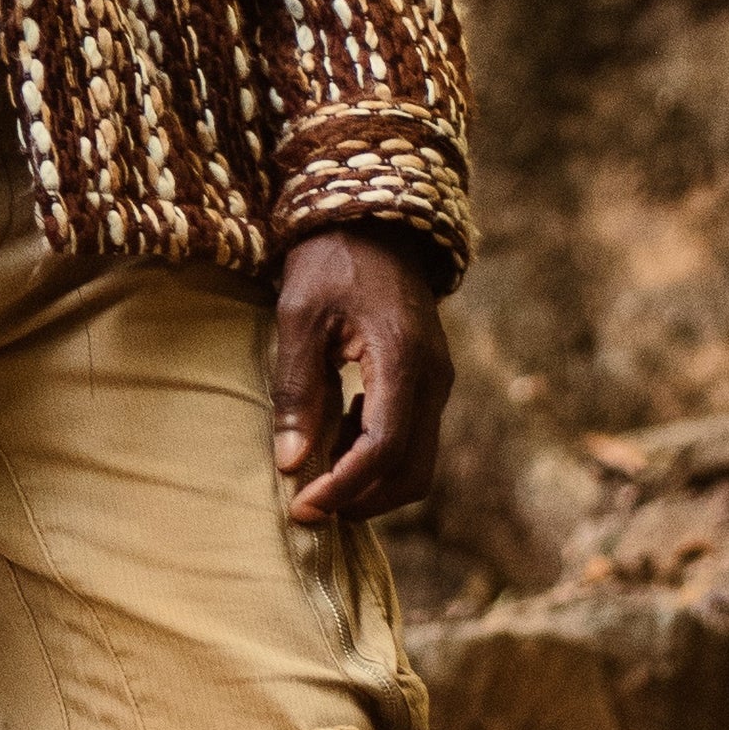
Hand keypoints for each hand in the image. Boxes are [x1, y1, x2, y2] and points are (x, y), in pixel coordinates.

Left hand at [270, 227, 451, 524]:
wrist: (374, 221)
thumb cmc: (329, 261)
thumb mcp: (299, 317)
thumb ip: (297, 390)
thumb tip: (290, 463)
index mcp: (402, 360)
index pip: (383, 450)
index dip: (344, 488)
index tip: (302, 507)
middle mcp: (433, 377)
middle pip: (411, 470)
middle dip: (362, 499)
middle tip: (308, 507)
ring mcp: (438, 380)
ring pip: (418, 461)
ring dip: (370, 481)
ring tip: (316, 469)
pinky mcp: (430, 380)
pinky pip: (414, 437)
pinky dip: (377, 455)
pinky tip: (336, 434)